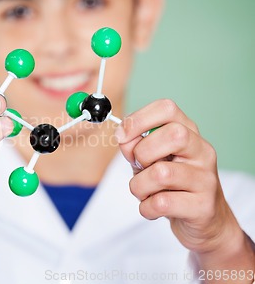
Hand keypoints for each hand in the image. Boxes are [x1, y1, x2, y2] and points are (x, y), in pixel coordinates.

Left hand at [116, 99, 254, 275]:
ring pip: (161, 173)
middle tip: (140, 168)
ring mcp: (205, 179)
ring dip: (139, 186)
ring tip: (144, 192)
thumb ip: (134, 145)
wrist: (204, 220)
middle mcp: (202, 152)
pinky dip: (146, 208)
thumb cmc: (170, 185)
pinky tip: (153, 208)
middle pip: (174, 134)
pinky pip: (162, 203)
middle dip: (142, 152)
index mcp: (188, 133)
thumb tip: (123, 137)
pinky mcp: (203, 206)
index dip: (138, 119)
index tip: (122, 135)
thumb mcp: (149, 160)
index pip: (167, 108)